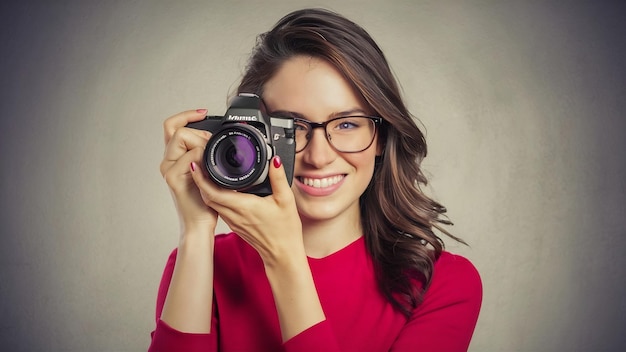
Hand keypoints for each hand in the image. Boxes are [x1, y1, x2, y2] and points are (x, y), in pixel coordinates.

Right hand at [160, 109, 217, 234]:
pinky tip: (209, 169)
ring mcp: (169, 169)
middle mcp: (168, 161)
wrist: (199, 224)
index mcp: (175, 157)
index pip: (173, 126)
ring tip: (210, 160)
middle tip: (211, 144)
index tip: (204, 112)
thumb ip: (206, 154)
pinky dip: (202, 157)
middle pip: (175, 128)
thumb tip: (214, 137)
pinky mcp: (174, 178)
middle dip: (197, 131)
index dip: (188, 115)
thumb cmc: (206, 200)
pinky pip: (189, 157)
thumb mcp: (208, 171)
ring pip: (181, 137)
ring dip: (200, 142)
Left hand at [189, 155, 303, 263]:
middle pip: (207, 197)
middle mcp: (234, 215)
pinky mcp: (236, 226)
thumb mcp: (286, 200)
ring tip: (209, 175)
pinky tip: (223, 191)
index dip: (201, 178)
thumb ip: (278, 178)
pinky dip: (216, 198)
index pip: (213, 192)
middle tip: (200, 165)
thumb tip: (275, 161)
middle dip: (201, 181)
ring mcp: (233, 222)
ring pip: (212, 203)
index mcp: (243, 206)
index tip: (196, 165)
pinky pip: (220, 210)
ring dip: (207, 190)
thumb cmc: (285, 230)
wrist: (282, 254)